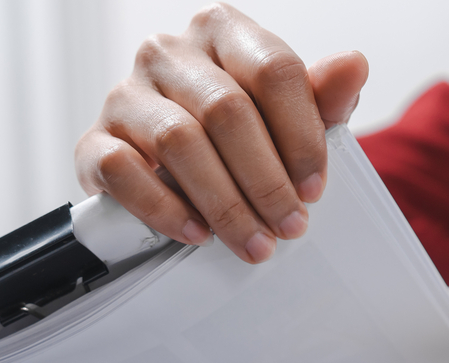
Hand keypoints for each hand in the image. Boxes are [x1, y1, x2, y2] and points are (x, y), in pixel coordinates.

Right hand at [75, 3, 368, 263]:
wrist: (171, 174)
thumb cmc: (238, 138)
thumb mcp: (289, 118)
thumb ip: (322, 97)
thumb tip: (354, 65)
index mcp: (223, 33)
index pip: (273, 71)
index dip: (301, 136)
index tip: (314, 190)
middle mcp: (169, 52)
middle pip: (227, 110)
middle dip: (265, 180)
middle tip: (288, 227)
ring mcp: (126, 94)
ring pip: (180, 142)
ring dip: (224, 203)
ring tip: (253, 243)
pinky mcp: (94, 141)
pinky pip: (124, 171)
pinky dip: (165, 209)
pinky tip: (197, 234)